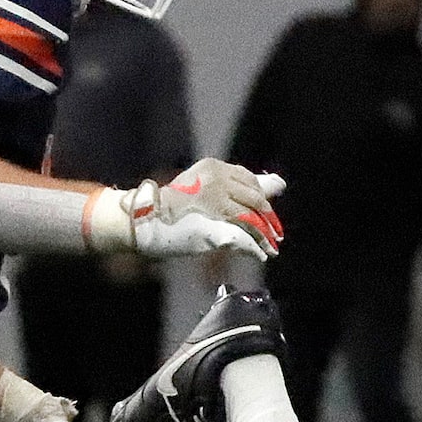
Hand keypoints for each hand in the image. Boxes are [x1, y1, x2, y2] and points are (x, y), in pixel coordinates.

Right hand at [96, 160, 284, 258]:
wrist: (144, 220)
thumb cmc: (173, 207)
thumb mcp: (203, 190)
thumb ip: (233, 188)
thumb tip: (277, 183)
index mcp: (214, 167)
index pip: (249, 179)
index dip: (261, 197)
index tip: (267, 211)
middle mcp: (217, 179)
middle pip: (255, 199)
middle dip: (268, 218)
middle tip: (277, 233)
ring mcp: (216, 201)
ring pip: (251, 219)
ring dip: (264, 236)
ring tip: (271, 248)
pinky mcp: (214, 226)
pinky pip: (242, 237)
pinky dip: (254, 247)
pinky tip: (261, 253)